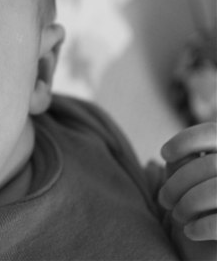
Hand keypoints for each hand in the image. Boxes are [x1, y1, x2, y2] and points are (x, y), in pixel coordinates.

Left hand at [159, 122, 216, 241]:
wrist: (211, 244)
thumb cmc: (198, 206)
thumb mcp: (190, 181)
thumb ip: (184, 164)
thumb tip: (174, 161)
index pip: (213, 132)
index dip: (186, 140)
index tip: (165, 154)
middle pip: (209, 165)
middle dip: (177, 183)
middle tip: (164, 200)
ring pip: (214, 191)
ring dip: (187, 205)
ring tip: (177, 215)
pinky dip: (201, 226)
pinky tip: (190, 231)